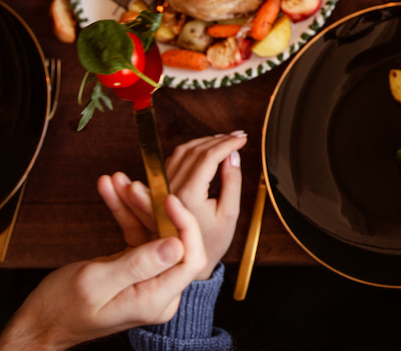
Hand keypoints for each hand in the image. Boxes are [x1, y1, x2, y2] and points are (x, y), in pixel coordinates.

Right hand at [0, 195, 207, 350]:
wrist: (39, 321)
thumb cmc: (60, 309)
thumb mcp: (95, 284)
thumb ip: (137, 266)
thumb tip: (177, 245)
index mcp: (155, 301)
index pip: (189, 259)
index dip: (184, 225)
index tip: (167, 199)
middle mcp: (158, 291)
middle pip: (171, 240)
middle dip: (152, 207)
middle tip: (129, 184)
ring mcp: (148, 279)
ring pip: (153, 232)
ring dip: (135, 204)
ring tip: (115, 180)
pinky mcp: (135, 268)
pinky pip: (137, 234)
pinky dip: (124, 213)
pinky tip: (111, 191)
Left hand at [98, 131, 246, 280]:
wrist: (184, 263)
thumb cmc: (209, 243)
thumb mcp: (229, 214)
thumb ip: (232, 181)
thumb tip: (233, 155)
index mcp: (189, 195)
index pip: (209, 156)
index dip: (227, 143)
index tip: (242, 138)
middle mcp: (171, 190)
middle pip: (194, 150)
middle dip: (217, 140)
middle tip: (236, 137)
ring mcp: (161, 189)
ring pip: (181, 152)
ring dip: (203, 142)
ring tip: (222, 141)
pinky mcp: (157, 191)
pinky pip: (171, 162)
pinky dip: (189, 151)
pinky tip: (203, 151)